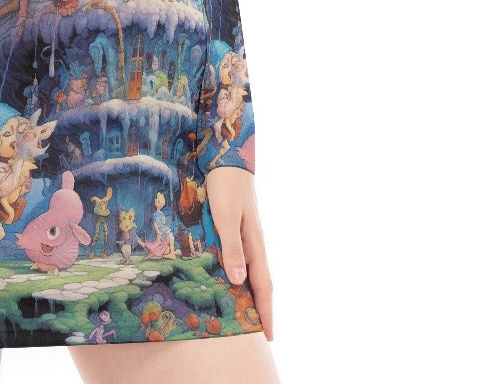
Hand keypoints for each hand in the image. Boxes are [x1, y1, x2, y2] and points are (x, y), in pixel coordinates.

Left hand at [204, 166, 273, 339]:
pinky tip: (234, 280)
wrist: (227, 159)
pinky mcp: (238, 228)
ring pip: (252, 272)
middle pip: (260, 283)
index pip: (263, 286)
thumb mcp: (225, 216)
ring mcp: (247, 236)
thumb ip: (232, 247)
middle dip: (262, 308)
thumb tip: (238, 280)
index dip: (266, 312)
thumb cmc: (226, 187)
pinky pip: (243, 259)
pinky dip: (242, 276)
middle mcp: (254, 243)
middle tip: (260, 334)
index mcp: (254, 244)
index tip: (270, 337)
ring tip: (247, 314)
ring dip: (252, 294)